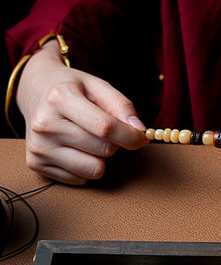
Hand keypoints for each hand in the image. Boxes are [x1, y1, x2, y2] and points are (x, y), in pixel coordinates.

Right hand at [16, 41, 148, 184]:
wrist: (35, 91)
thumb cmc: (73, 89)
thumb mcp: (99, 86)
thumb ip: (123, 106)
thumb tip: (139, 131)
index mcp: (60, 98)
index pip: (105, 127)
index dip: (130, 136)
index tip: (142, 138)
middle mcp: (44, 124)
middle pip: (103, 150)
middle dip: (114, 142)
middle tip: (104, 130)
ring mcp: (38, 146)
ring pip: (94, 169)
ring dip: (100, 157)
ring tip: (88, 139)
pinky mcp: (36, 164)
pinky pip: (81, 179)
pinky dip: (85, 166)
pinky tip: (74, 148)